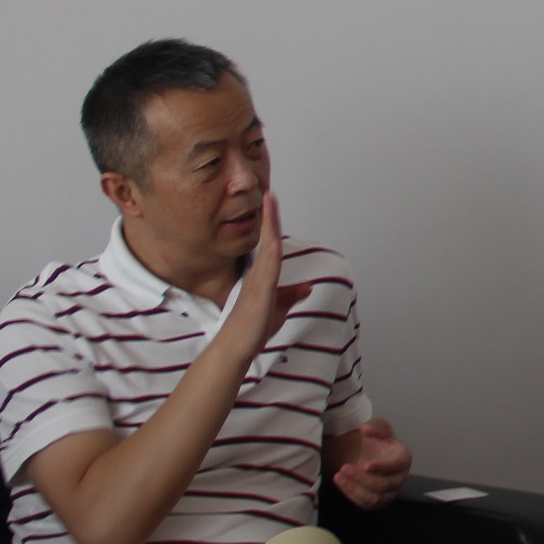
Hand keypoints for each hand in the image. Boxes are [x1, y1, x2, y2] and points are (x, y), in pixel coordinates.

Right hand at [222, 194, 312, 354]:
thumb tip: (307, 286)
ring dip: (269, 228)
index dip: (272, 224)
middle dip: (269, 217)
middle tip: (270, 194)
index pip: (270, 244)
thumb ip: (291, 295)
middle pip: (266, 240)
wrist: (235, 349)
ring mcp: (257, 284)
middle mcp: (258, 276)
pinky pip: (266, 272)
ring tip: (270, 205)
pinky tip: (274, 241)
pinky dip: (271, 255)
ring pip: (267, 250)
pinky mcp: (258, 297)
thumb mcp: (278, 308)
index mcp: (262, 276)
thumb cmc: (252, 329)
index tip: (272, 203)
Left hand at [332, 418, 411, 509]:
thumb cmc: (377, 440)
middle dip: (362, 478)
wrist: (370, 454)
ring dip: (355, 488)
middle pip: (385, 484)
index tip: (365, 465)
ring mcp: (390, 492)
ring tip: (339, 475)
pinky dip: (352, 495)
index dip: (382, 467)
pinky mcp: (379, 501)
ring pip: (375, 498)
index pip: (397, 465)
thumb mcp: (377, 427)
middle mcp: (400, 477)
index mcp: (404, 458)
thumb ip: (374, 426)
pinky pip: (366, 504)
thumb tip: (366, 428)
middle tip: (344, 467)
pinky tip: (341, 483)